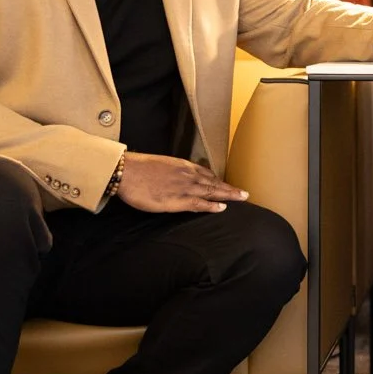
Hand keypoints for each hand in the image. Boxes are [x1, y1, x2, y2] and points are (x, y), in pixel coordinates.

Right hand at [116, 153, 247, 213]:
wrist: (126, 171)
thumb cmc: (138, 169)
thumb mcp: (160, 165)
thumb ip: (172, 171)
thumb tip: (175, 177)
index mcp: (182, 165)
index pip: (206, 173)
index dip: (218, 180)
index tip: (227, 184)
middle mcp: (187, 175)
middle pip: (214, 182)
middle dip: (230, 188)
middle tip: (245, 193)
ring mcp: (184, 187)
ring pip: (211, 191)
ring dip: (228, 195)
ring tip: (241, 198)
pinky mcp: (177, 200)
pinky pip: (198, 203)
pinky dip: (211, 205)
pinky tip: (222, 208)